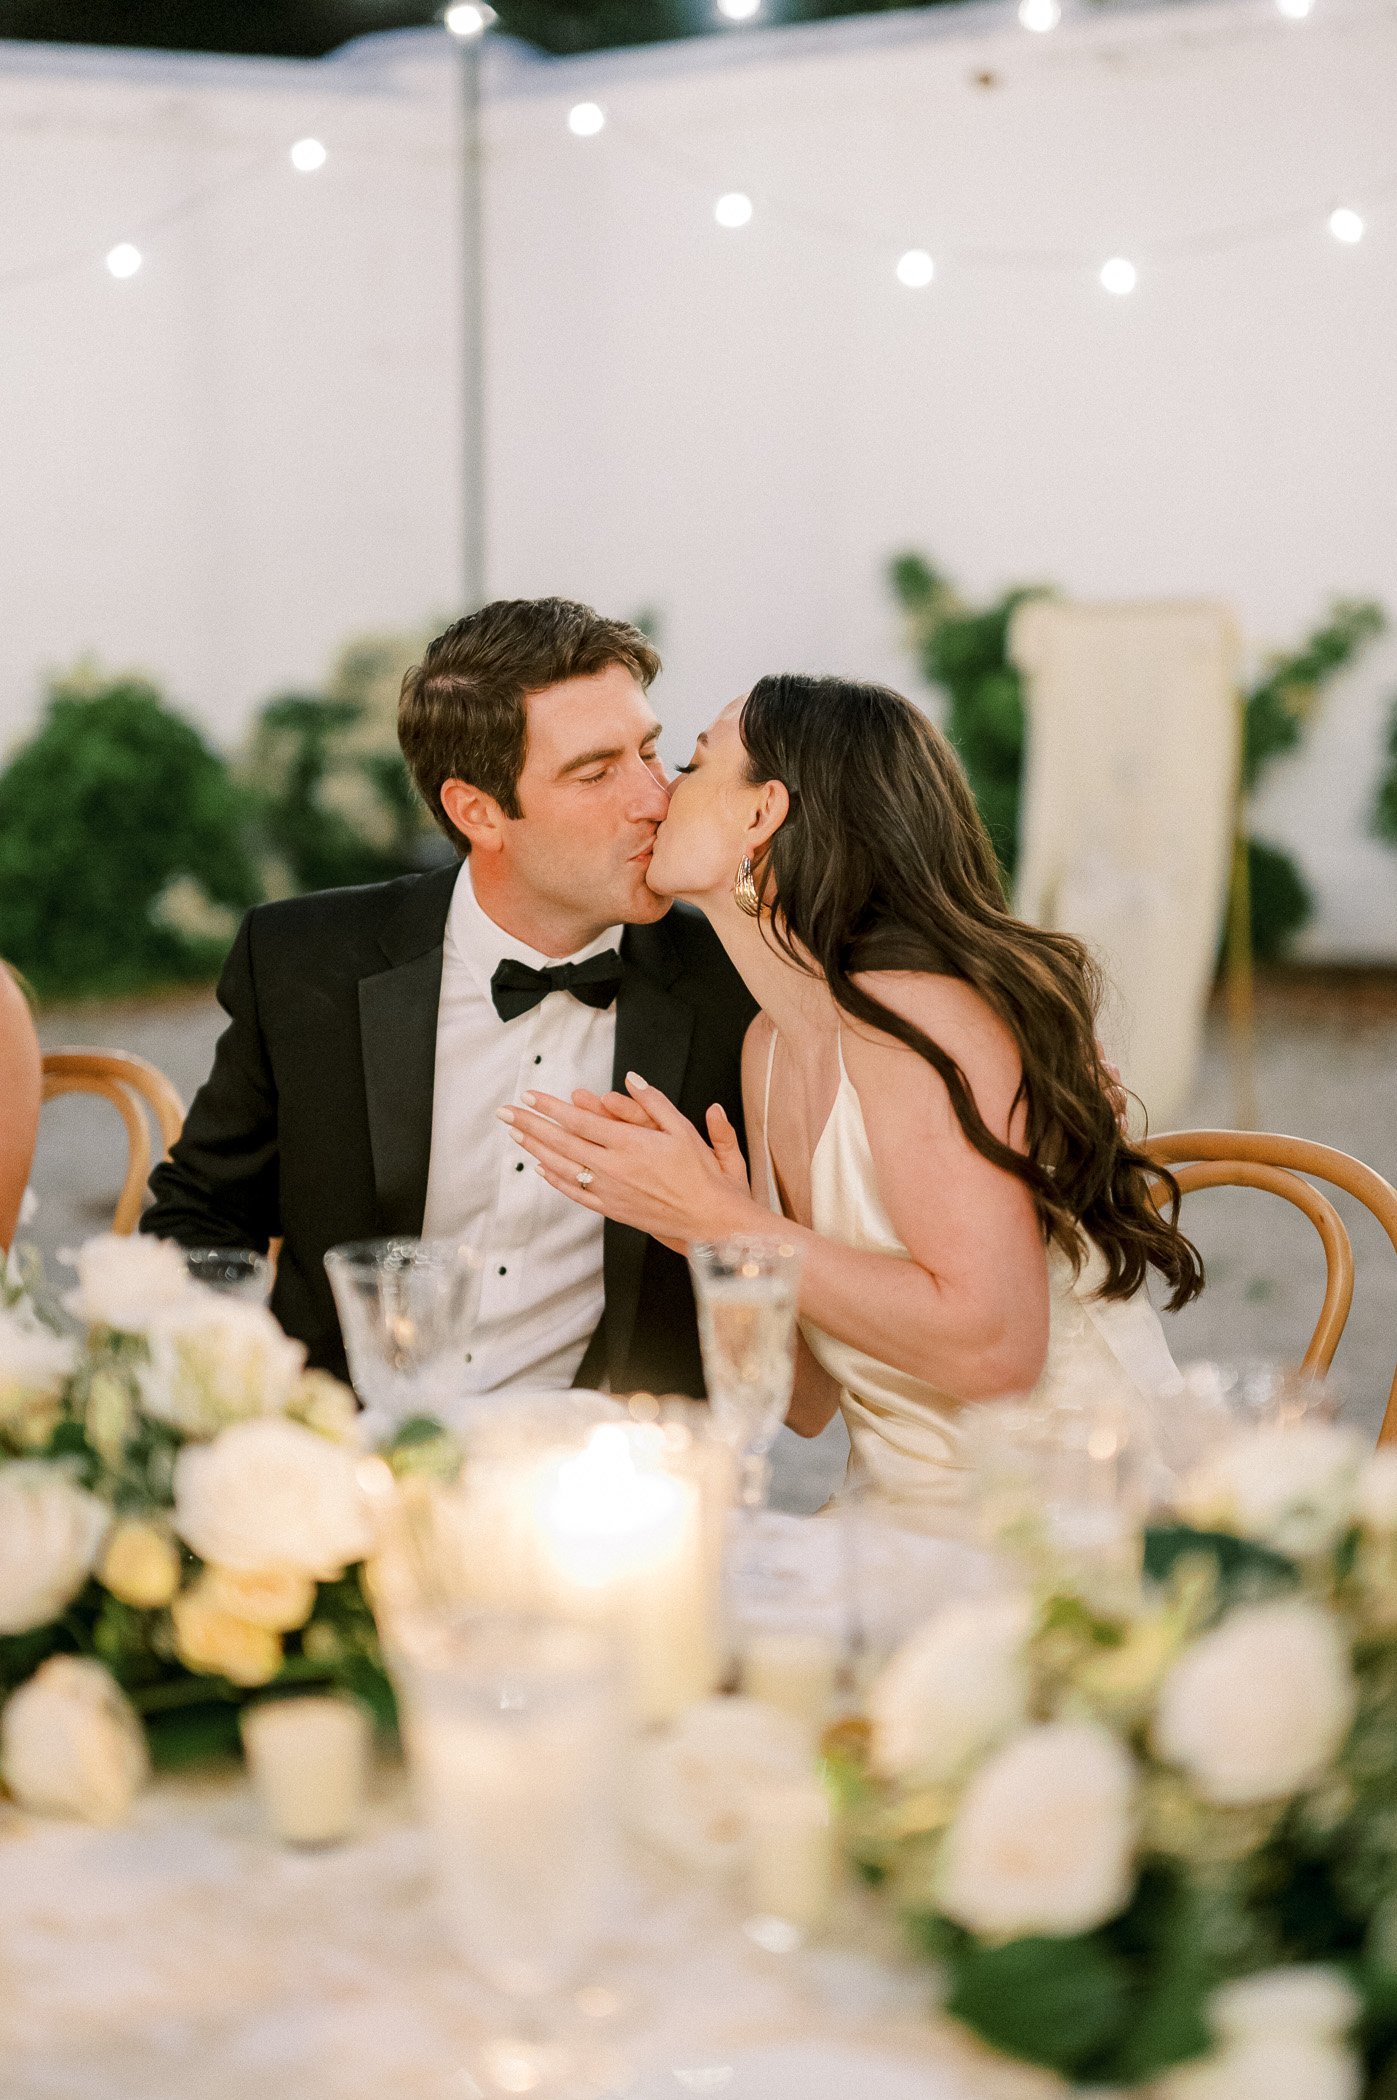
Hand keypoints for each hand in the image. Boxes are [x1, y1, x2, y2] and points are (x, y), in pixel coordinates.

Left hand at [497, 1073, 757, 1252]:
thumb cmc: (704, 1175)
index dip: (552, 1107)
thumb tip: (631, 1078)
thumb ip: (655, 1103)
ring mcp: (610, 1191)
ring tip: (515, 1135)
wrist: (711, 1222)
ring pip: (563, 1166)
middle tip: (505, 1112)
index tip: (531, 1095)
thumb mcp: (685, 1130)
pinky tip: (542, 1168)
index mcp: (631, 1144)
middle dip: (530, 1124)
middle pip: (562, 1141)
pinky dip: (556, 1179)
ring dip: (536, 1148)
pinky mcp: (612, 1209)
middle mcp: (614, 1167)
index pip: (580, 1121)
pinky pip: (576, 1193)